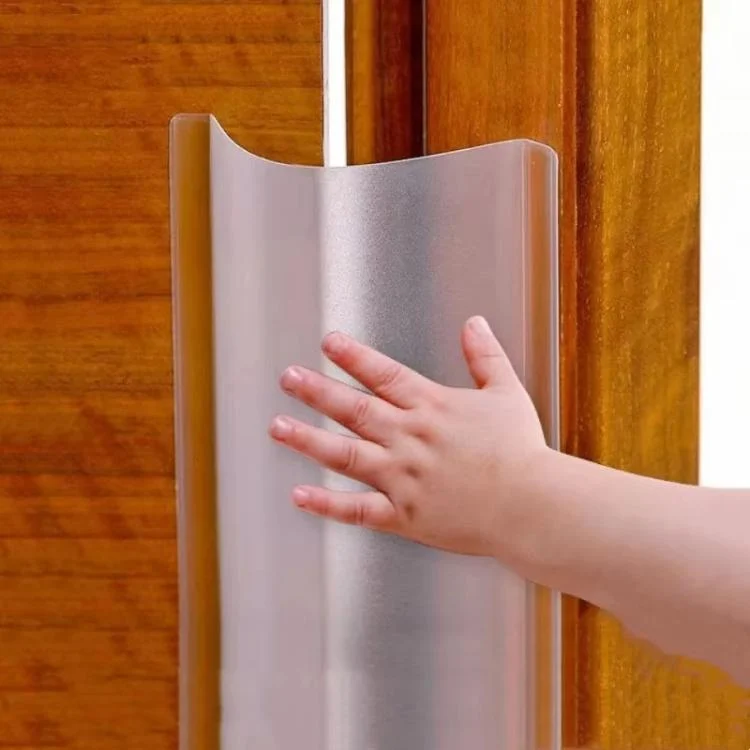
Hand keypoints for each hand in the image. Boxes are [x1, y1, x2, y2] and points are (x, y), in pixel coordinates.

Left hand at [269, 316, 549, 559]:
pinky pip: (358, 510)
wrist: (532, 506)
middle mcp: (411, 438)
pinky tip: (299, 495)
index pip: (384, 374)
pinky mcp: (404, 514)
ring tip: (278, 427)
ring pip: (345, 455)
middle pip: (354, 410)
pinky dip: (326, 504)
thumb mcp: (506, 392)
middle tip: (288, 378)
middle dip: (317, 391)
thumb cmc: (520, 451)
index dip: (353, 357)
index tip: (328, 343)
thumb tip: (474, 322)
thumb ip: (485, 356)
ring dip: (308, 440)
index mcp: (433, 407)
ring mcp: (403, 477)